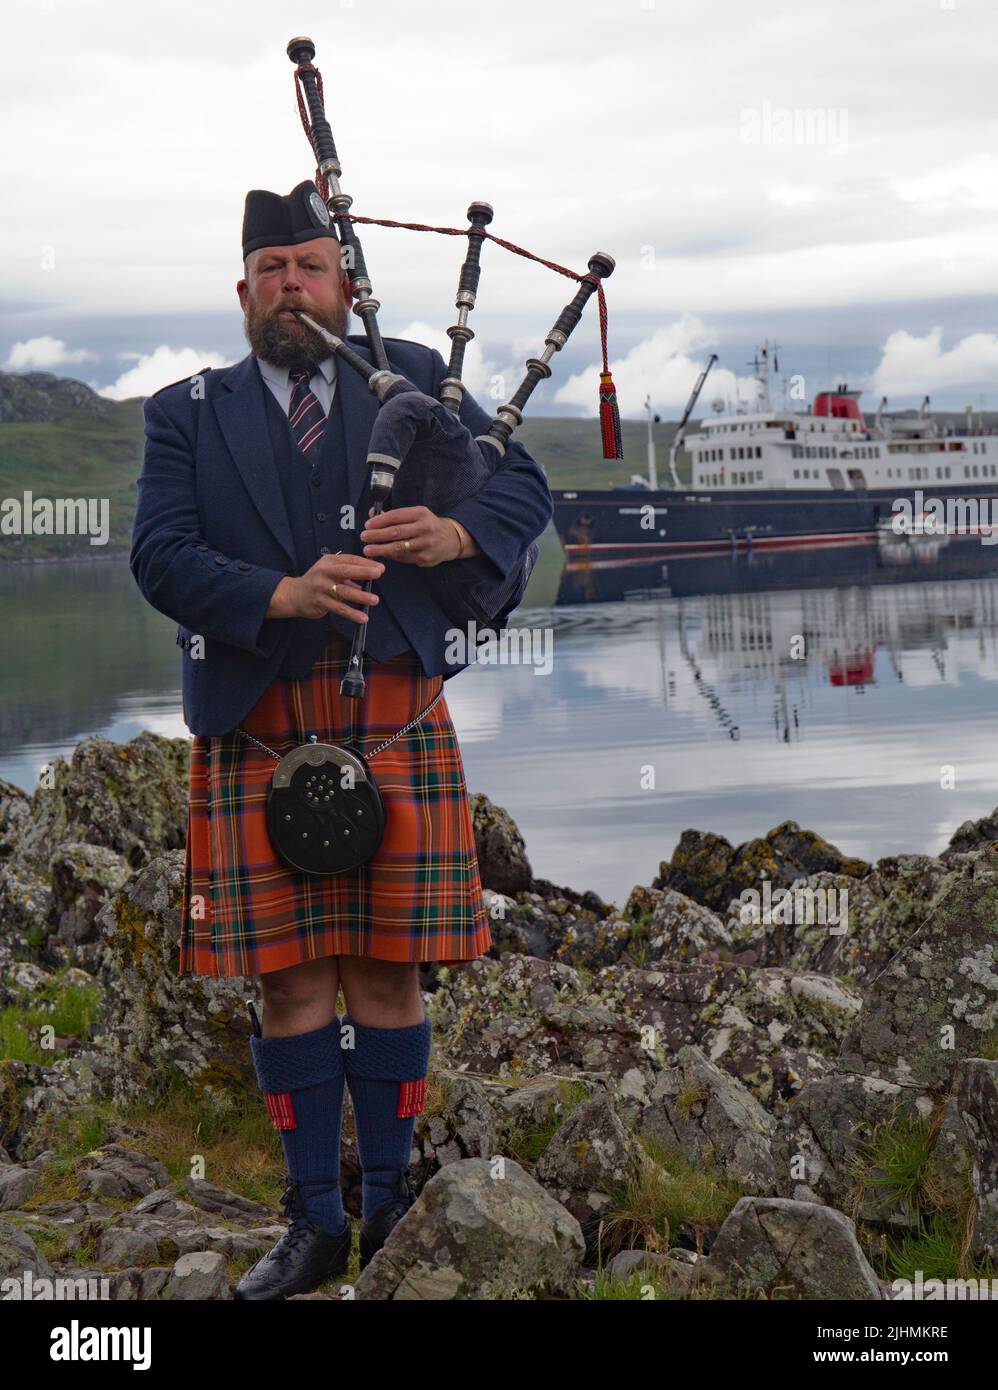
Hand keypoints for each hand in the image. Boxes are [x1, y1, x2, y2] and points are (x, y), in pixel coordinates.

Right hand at [267, 553, 383, 622]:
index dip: (366, 563)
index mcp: (329, 561)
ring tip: (375, 600)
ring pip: (343, 591)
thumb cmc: (318, 581)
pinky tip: (363, 618)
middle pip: (345, 571)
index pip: (350, 560)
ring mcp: (321, 587)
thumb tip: (374, 573)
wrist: (294, 595)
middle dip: (362, 572)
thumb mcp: (331, 570)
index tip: (381, 568)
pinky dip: (351, 613)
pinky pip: (338, 608)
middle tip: (378, 574)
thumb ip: (349, 572)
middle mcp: (324, 572)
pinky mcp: (320, 602)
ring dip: (360, 596)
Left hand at [360, 506, 476, 565]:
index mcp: (421, 513)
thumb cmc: (426, 525)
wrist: (450, 539)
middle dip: (377, 535)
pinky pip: (404, 558)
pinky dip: (391, 556)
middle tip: (363, 537)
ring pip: (399, 547)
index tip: (367, 525)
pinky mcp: (425, 558)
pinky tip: (382, 554)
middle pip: (396, 532)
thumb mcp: (415, 515)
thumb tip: (372, 514)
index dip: (380, 521)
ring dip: (381, 549)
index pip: (396, 516)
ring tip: (368, 550)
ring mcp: (426, 544)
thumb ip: (394, 515)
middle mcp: (425, 528)